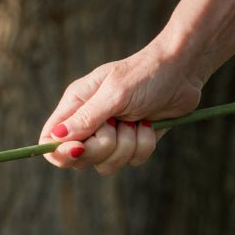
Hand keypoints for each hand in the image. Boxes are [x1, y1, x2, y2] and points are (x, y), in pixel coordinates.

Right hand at [40, 48, 203, 173]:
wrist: (184, 70)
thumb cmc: (146, 73)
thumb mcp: (114, 93)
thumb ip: (86, 118)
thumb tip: (55, 138)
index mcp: (76, 105)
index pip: (49, 139)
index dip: (59, 152)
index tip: (79, 148)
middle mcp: (89, 123)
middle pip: (78, 159)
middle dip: (101, 148)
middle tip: (117, 125)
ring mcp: (111, 135)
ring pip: (106, 165)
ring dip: (127, 145)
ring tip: (137, 121)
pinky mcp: (133, 143)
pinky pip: (131, 162)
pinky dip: (144, 145)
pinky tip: (150, 124)